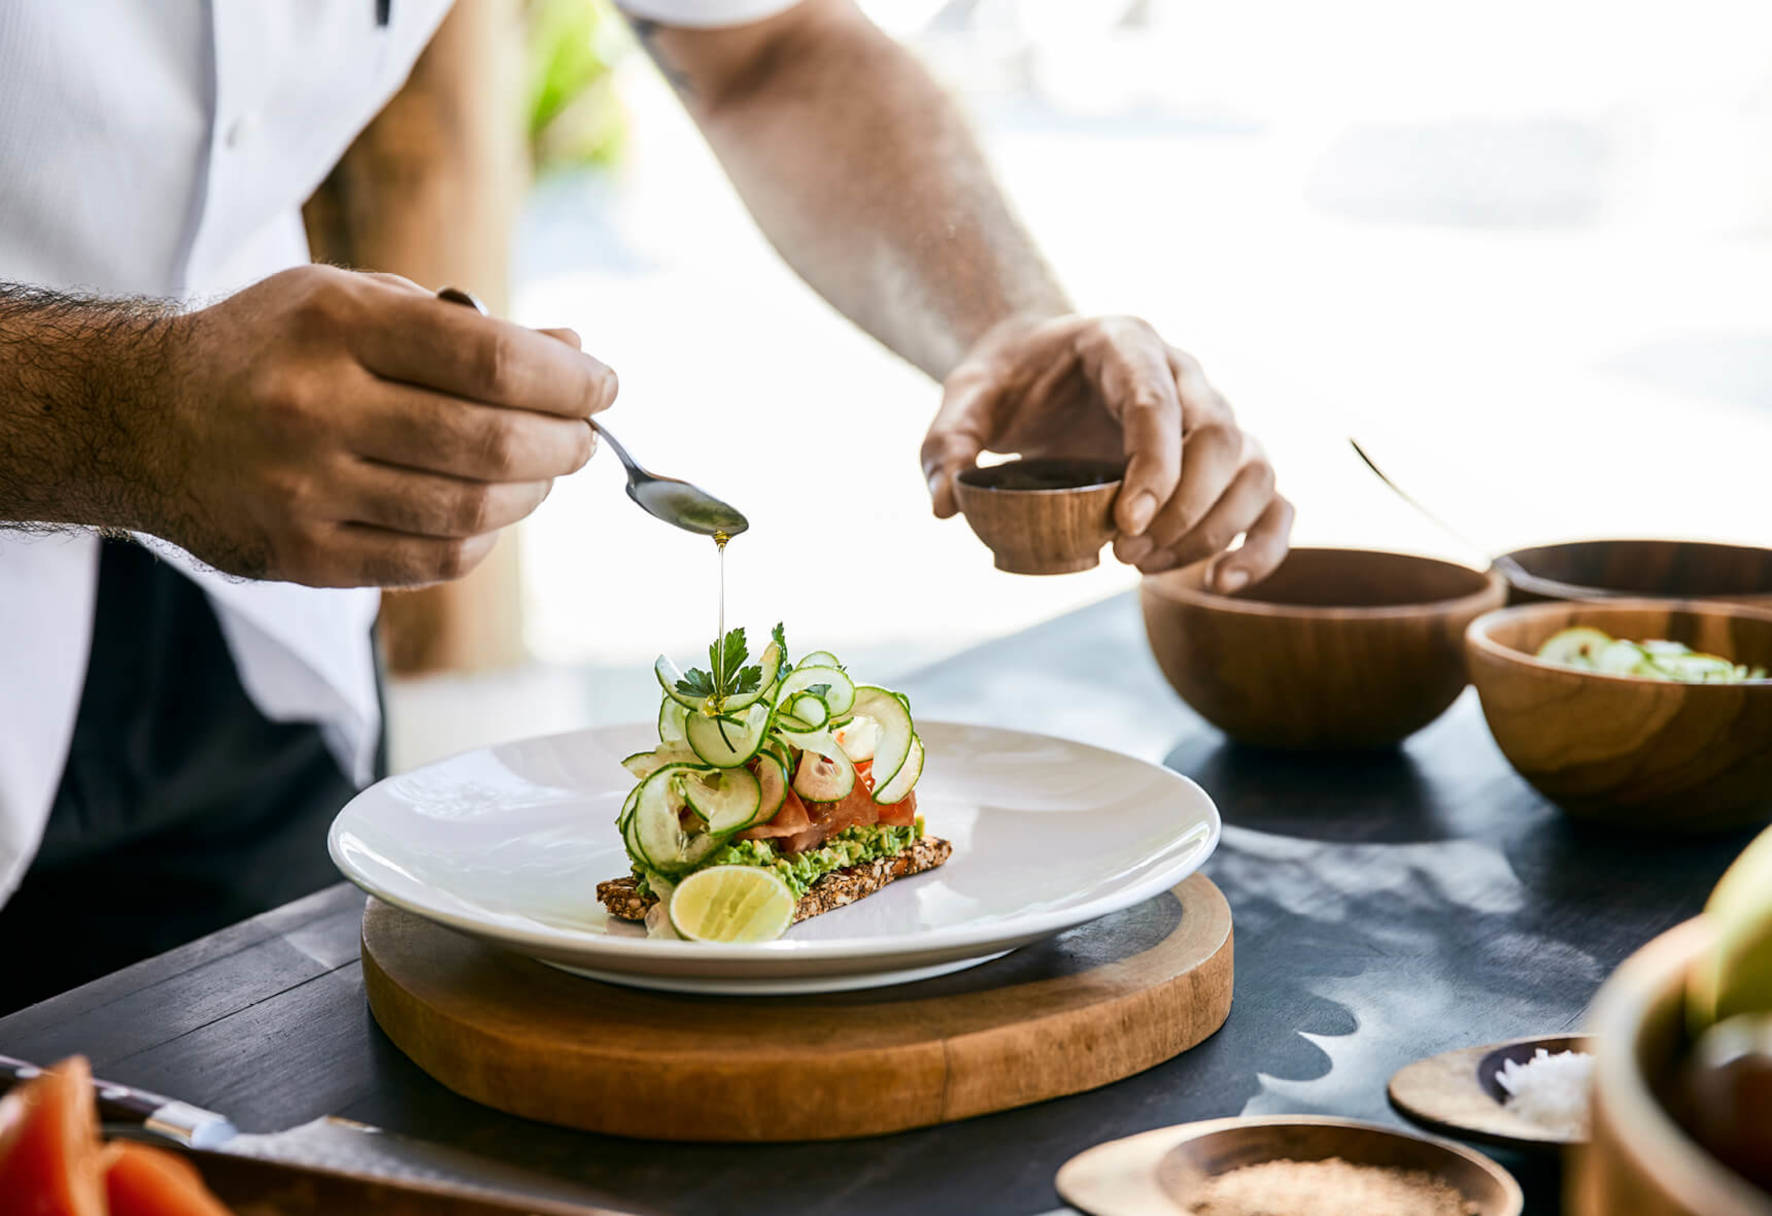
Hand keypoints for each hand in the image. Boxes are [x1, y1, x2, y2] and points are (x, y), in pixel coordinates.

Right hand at [148, 266, 615, 586]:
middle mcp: (317, 409)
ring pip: (471, 511)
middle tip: (583, 437)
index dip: (569, 382)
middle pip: (492, 443)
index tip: (603, 386)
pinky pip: (431, 560)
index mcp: (336, 326)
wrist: (138, 417)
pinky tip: (487, 514)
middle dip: (564, 443)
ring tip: (542, 473)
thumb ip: (462, 329)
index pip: (491, 361)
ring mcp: (306, 491)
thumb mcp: (353, 302)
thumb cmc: (271, 349)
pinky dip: (481, 539)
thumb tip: (573, 357)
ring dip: (532, 494)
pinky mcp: (303, 556)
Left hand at [921, 314, 1291, 591]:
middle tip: (1121, 551)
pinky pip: (1272, 499)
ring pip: (1254, 468)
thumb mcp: (966, 396)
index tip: (1123, 524)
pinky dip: (1262, 544)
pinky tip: (1222, 582)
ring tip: (1143, 565)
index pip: (1160, 402)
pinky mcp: (1225, 459)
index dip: (1153, 467)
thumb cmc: (1010, 379)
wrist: (1040, 366)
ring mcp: (1213, 415)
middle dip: (1180, 508)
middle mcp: (1184, 373)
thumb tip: (945, 506)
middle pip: (1220, 437)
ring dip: (1212, 529)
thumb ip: (948, 441)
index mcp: (1124, 344)